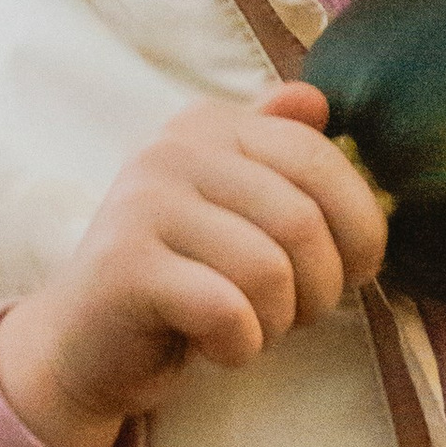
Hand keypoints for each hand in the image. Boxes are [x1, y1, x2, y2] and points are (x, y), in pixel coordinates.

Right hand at [0, 84, 388, 446]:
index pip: (318, 158)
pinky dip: (241, 345)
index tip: (358, 269)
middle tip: (296, 313)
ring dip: (278, 321)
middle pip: (301, 221)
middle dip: (321, 286)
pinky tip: (217, 347)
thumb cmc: (182, 278)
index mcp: (209, 125)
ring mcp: (143, 205)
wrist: (85, 345)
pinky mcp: (125, 268)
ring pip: (269, 271)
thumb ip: (277, 152)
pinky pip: (228, 311)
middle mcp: (171, 150)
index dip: (360, 224)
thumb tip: (316, 99)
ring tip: (251, 326)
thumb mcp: (235, 209)